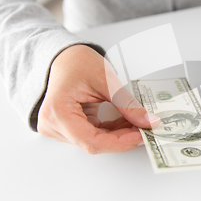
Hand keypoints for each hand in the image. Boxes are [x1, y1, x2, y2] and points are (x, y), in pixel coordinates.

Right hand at [37, 45, 159, 153]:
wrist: (66, 57)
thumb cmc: (77, 62)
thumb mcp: (106, 81)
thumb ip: (127, 104)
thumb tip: (147, 122)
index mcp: (57, 112)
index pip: (91, 141)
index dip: (119, 142)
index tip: (141, 136)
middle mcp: (54, 125)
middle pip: (94, 143)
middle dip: (123, 138)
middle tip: (146, 129)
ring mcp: (59, 128)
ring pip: (96, 141)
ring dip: (119, 134)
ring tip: (138, 123)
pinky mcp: (69, 128)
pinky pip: (94, 135)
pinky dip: (112, 130)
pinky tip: (127, 122)